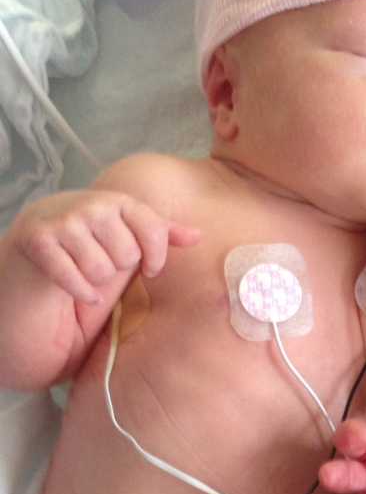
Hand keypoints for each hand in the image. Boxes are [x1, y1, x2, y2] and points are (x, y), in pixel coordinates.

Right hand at [12, 190, 200, 303]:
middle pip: (127, 256)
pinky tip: (81, 291)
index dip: (157, 258)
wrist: (40, 235)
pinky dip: (81, 292)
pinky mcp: (38, 241)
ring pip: (100, 271)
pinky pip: (73, 280)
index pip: (154, 231)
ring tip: (88, 270)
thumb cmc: (95, 239)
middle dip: (118, 268)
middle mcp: (92, 206)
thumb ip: (161, 233)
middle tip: (104, 262)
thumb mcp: (130, 232)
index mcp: (120, 201)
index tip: (152, 268)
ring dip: (97, 281)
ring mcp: (64, 222)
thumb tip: (198, 236)